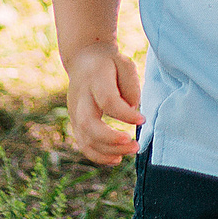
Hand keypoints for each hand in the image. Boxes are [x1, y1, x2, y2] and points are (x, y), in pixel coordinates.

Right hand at [63, 40, 141, 163]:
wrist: (83, 59)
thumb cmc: (109, 63)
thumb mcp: (124, 64)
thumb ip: (131, 85)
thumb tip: (132, 110)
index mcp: (95, 79)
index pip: (108, 101)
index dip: (125, 114)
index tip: (142, 119)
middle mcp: (81, 98)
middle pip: (89, 125)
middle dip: (112, 140)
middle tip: (135, 144)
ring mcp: (75, 112)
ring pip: (85, 139)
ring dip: (109, 151)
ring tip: (131, 151)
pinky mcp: (75, 123)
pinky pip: (83, 144)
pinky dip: (99, 156)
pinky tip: (117, 158)